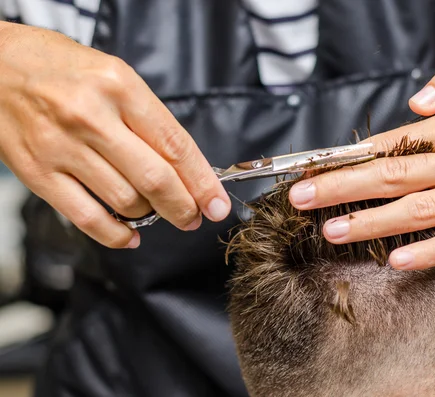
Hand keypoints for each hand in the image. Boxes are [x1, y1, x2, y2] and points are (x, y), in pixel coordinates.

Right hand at [0, 22, 230, 247]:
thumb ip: (148, 120)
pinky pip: (87, 218)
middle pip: (155, 180)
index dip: (203, 181)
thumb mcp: (115, 77)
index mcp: (119, 87)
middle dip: (184, 207)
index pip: (175, 146)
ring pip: (126, 201)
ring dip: (151, 216)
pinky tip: (130, 236)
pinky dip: (116, 235)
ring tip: (155, 211)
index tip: (217, 203)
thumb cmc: (60, 68)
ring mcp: (61, 147)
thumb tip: (185, 168)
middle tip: (194, 217)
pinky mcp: (37, 173)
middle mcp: (91, 117)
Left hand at [289, 60, 434, 268]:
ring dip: (371, 222)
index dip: (350, 158)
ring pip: (419, 211)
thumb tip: (413, 105)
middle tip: (302, 199)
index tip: (314, 169)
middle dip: (342, 189)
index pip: (393, 143)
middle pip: (394, 177)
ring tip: (332, 230)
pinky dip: (428, 252)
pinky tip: (396, 259)